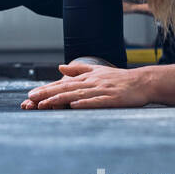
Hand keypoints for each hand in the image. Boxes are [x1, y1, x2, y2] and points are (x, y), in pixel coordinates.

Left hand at [21, 61, 148, 109]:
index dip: (46, 89)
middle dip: (47, 94)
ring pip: (77, 95)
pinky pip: (97, 101)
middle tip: (31, 99)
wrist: (143, 82)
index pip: (63, 84)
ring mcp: (102, 90)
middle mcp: (92, 83)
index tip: (31, 94)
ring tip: (46, 104)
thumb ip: (79, 70)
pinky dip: (85, 103)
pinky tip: (74, 106)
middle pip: (66, 89)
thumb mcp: (98, 70)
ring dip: (60, 99)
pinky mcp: (112, 98)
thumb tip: (60, 68)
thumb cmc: (120, 78)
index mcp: (87, 78)